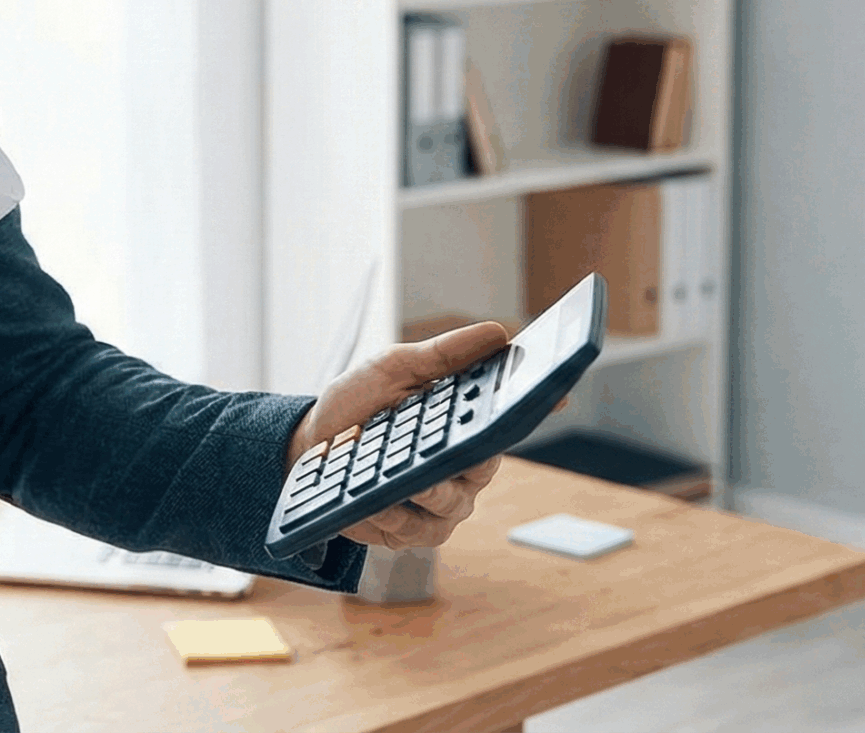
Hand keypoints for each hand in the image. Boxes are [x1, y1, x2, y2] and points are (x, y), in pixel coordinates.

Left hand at [286, 321, 518, 549]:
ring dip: (428, 489)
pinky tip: (378, 500)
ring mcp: (442, 504)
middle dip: (471, 454)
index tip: (554, 396)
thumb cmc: (360, 404)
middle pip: (484, 465)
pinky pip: (414, 527)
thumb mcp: (395, 368)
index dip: (535, 408)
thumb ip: (443, 354)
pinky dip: (395, 513)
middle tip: (457, 443)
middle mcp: (464, 468)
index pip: (508, 418)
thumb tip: (497, 332)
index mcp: (466, 425)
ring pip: (450, 502)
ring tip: (409, 477)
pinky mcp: (413, 531)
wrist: (310, 443)